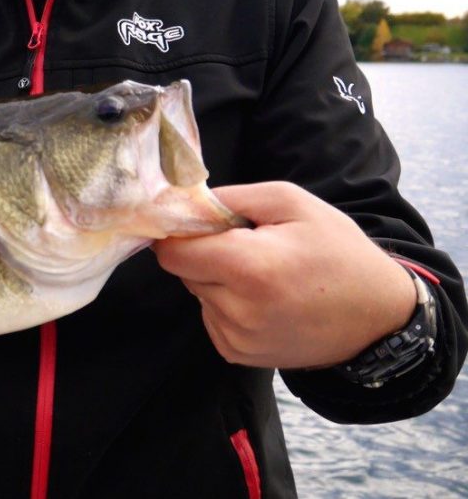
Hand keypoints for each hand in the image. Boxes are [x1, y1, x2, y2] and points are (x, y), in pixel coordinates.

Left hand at [153, 181, 415, 369]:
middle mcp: (239, 309)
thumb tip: (185, 202)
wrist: (378, 317)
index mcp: (250, 267)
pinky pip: (211, 317)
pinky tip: (263, 299)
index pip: (172, 252)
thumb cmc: (338, 251)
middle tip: (245, 247)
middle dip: (204, 253)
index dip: (178, 232)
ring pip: (198, 293)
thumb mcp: (292, 202)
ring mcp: (238, 338)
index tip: (196, 223)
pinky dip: (226, 304)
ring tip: (262, 275)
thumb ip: (232, 197)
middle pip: (184, 271)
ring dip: (217, 279)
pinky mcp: (238, 354)